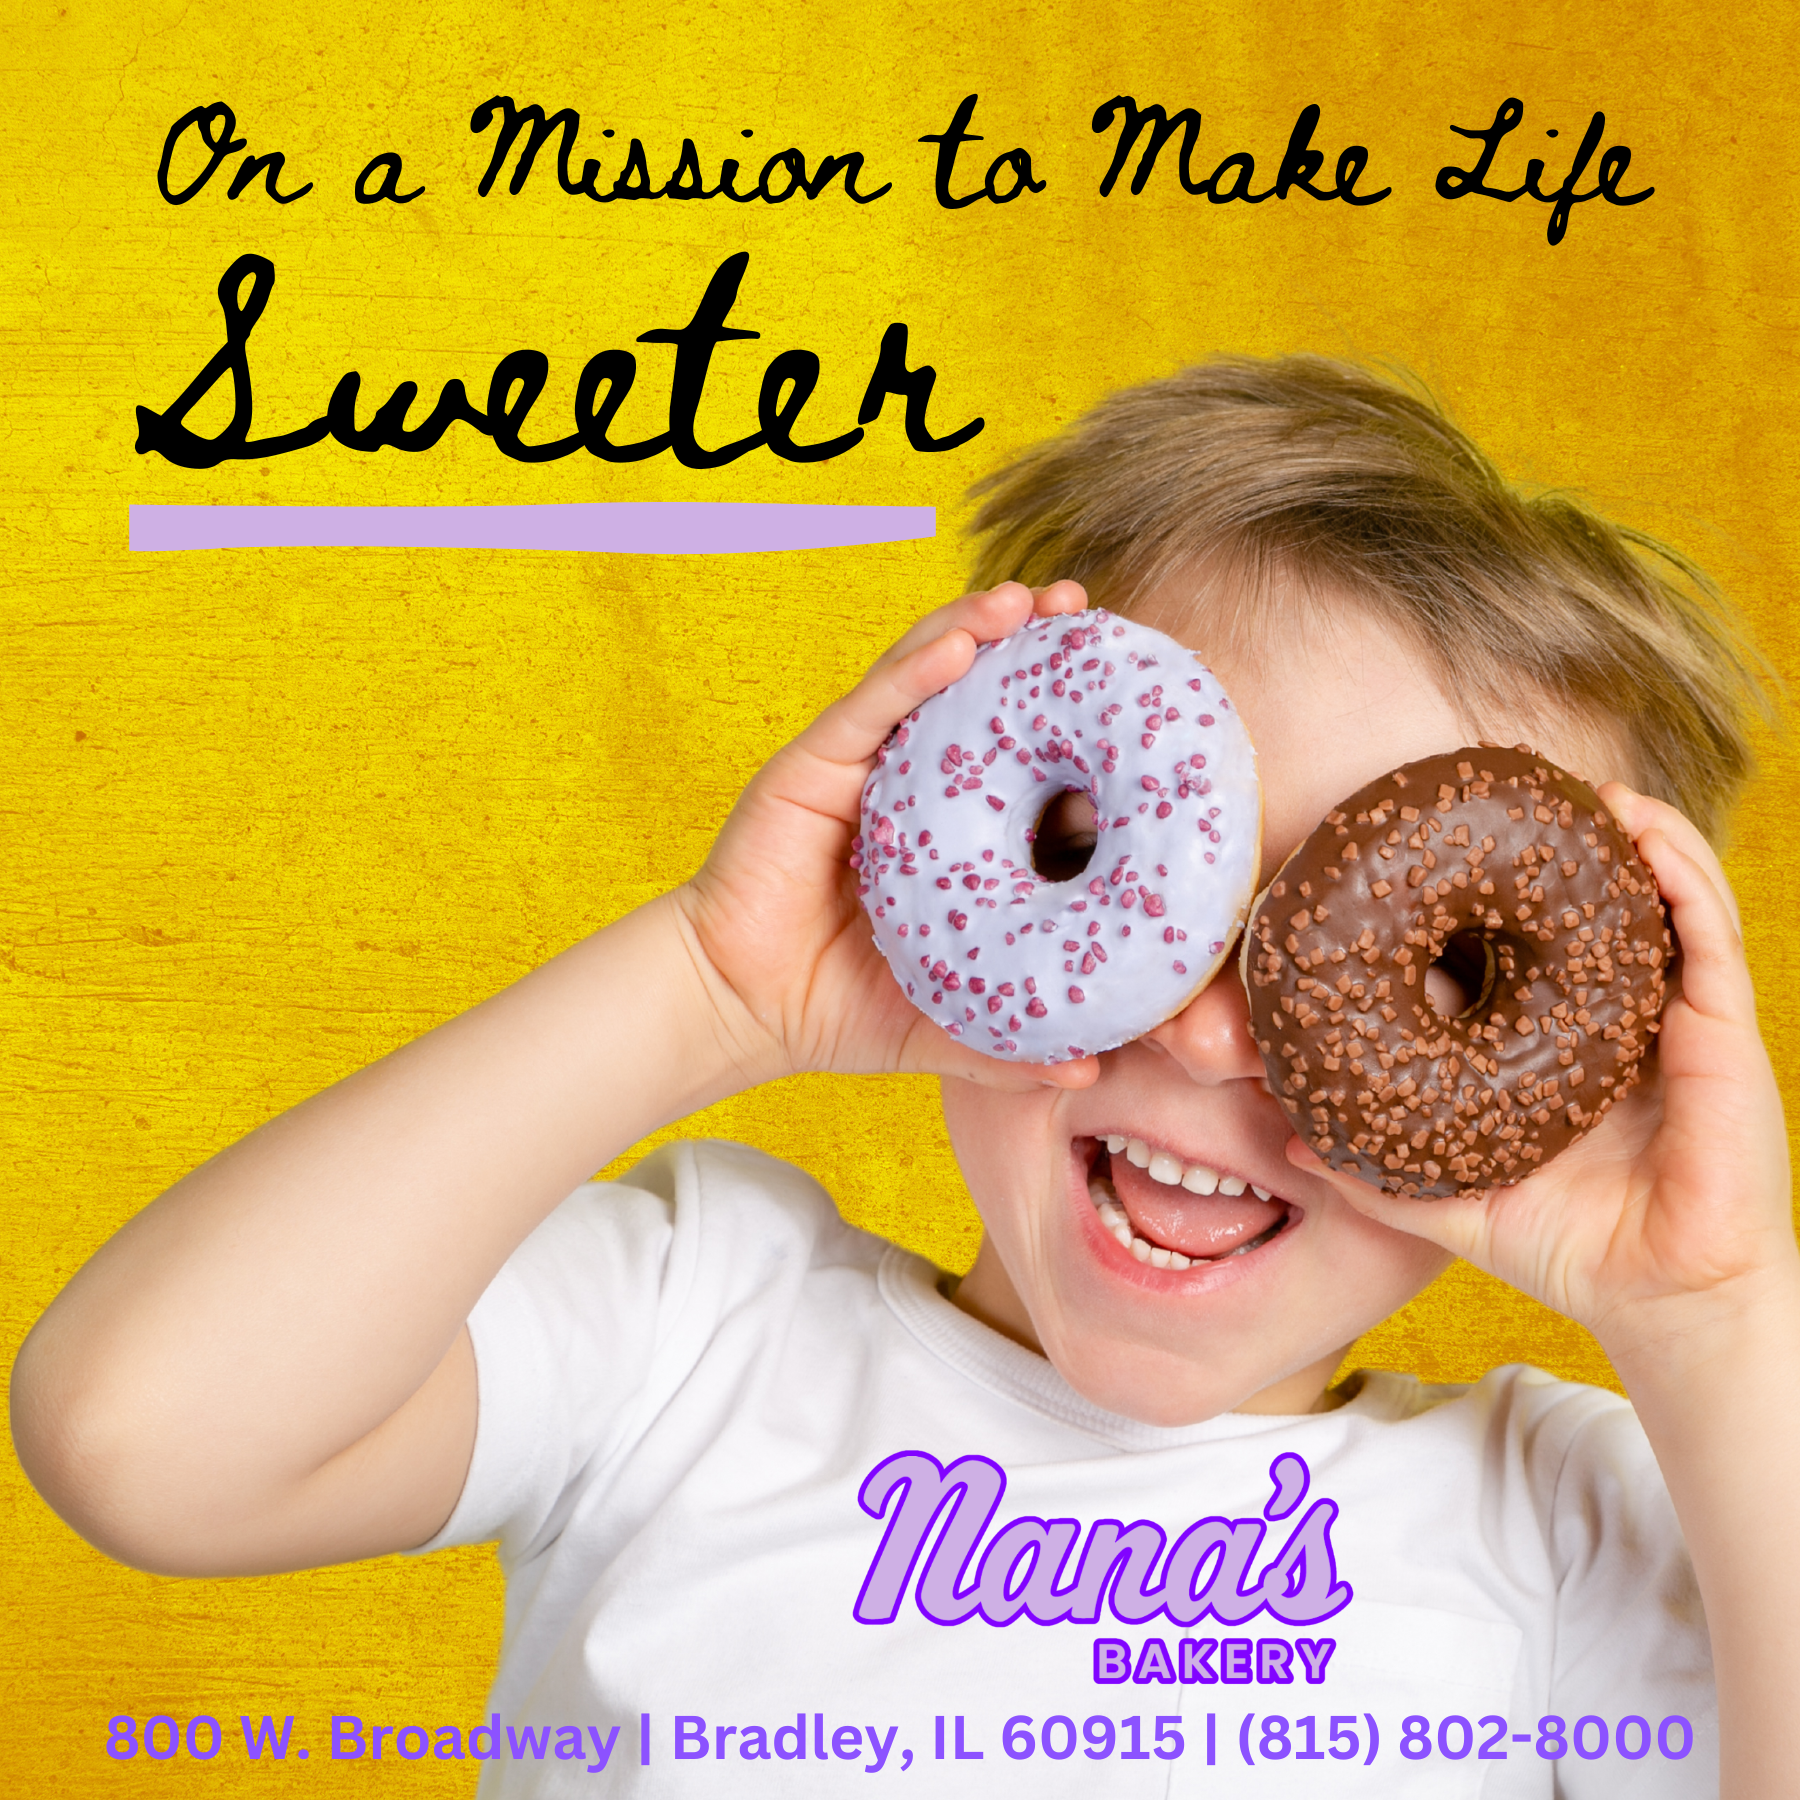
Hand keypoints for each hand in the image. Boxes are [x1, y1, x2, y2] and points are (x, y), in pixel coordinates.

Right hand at [677, 580, 1101, 1094]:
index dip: (1065, 719)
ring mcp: (860, 768)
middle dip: (1032, 646)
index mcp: (943, 831)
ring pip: (924, 678)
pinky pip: (871, 707)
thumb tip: (1095, 1070)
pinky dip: (917, 669)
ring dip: (980, 629)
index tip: (1129, 691)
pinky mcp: (813, 767)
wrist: (737, 1010)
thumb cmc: (830, 1007)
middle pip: (974, 695)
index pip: (1013, 758)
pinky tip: (963, 642)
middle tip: (1090, 612)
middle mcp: (905, 784)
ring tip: (1035, 602)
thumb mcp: (942, 1022)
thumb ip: (1011, 1043)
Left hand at [1286, 783, 1796, 1362]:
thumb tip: (1290, 1134)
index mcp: (1562, 1045)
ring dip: (1636, 836)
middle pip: (1600, 910)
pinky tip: (1648, 834)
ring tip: (1595, 791)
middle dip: (1572, 846)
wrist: (1665, 1303)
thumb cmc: (1569, 1248)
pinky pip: (1710, 937)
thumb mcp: (1457, 1199)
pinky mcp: (1724, 1034)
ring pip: (1665, 902)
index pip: (1527, 952)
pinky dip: (1683, 877)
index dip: (1495, 897)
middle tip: (1522, 791)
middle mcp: (1622, 1020)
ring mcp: (1679, 1021)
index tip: (1448, 844)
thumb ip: (1376, 1172)